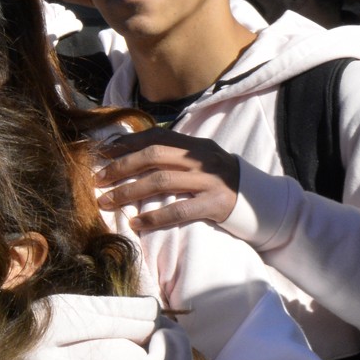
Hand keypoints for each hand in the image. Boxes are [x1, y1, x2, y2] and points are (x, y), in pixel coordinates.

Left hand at [94, 128, 241, 230]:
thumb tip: (130, 152)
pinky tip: (137, 223)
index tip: (103, 155)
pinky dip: (155, 217)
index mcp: (195, 145)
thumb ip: (174, 154)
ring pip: (161, 181)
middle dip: (120, 168)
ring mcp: (209, 181)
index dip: (126, 144)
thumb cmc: (220, 181)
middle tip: (97, 180)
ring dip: (129, 192)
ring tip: (107, 202)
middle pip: (153, 156)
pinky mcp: (216, 205)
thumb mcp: (201, 159)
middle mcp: (201, 159)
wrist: (261, 201)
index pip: (155, 137)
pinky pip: (180, 210)